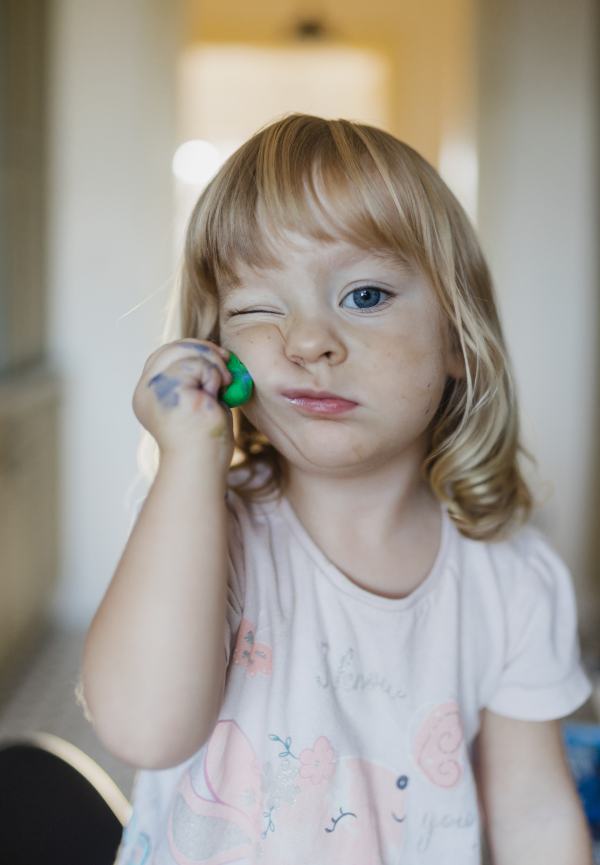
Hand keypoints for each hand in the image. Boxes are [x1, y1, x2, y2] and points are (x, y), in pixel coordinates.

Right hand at [133, 339, 233, 461]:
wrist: (202, 465)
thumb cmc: (205, 441)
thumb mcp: (197, 402)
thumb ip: (196, 380)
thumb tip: (216, 356)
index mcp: (149, 394)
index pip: (165, 356)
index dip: (192, 349)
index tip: (220, 357)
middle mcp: (146, 390)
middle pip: (171, 348)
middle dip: (204, 350)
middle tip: (227, 362)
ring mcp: (155, 389)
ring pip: (185, 352)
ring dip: (213, 364)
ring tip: (223, 386)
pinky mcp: (170, 390)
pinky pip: (198, 365)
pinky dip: (214, 376)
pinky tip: (216, 395)